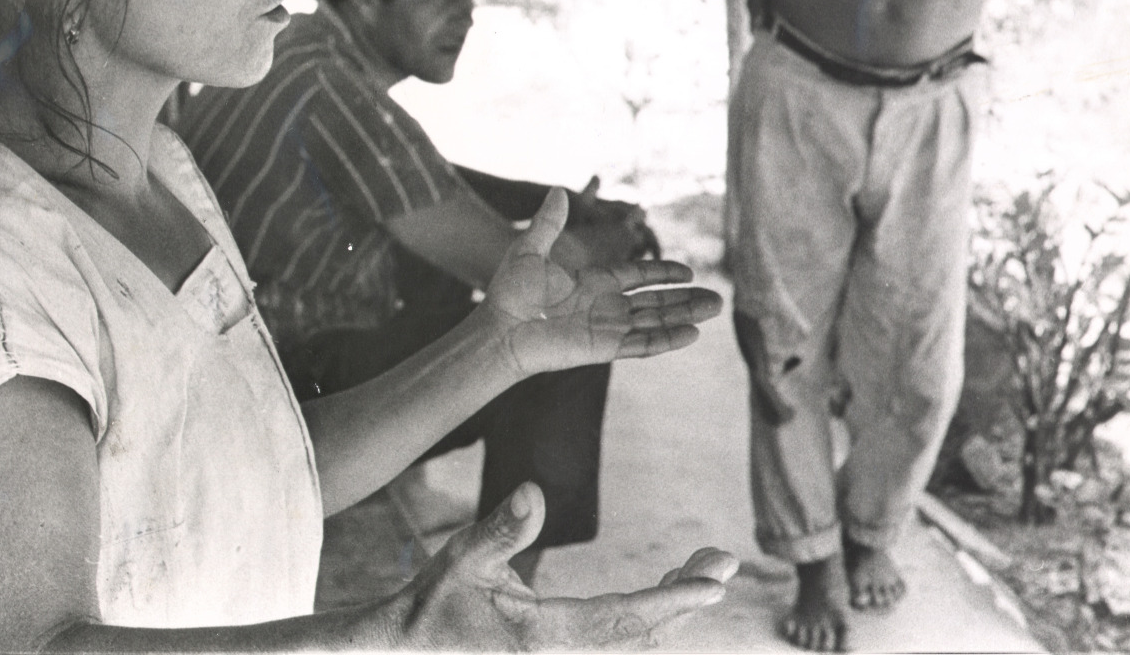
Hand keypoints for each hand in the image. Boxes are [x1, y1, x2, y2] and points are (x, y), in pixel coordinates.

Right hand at [364, 482, 737, 650]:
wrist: (405, 650)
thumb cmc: (432, 604)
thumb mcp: (461, 560)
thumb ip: (500, 529)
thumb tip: (534, 491)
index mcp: (544, 637)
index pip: (624, 618)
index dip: (673, 600)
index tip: (715, 583)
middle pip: (642, 633)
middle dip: (687, 597)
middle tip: (724, 560)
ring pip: (634, 641)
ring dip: (671, 606)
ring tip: (700, 566)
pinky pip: (617, 643)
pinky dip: (648, 615)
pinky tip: (663, 588)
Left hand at [483, 188, 721, 375]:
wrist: (499, 328)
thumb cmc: (509, 292)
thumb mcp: (530, 249)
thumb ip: (548, 222)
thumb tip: (558, 189)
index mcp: (593, 283)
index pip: (638, 277)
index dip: (662, 274)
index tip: (687, 271)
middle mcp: (605, 306)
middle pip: (655, 303)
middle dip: (685, 300)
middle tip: (717, 300)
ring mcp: (607, 328)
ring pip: (655, 322)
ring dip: (685, 316)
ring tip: (715, 309)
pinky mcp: (604, 347)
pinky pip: (641, 344)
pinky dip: (666, 339)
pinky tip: (691, 334)